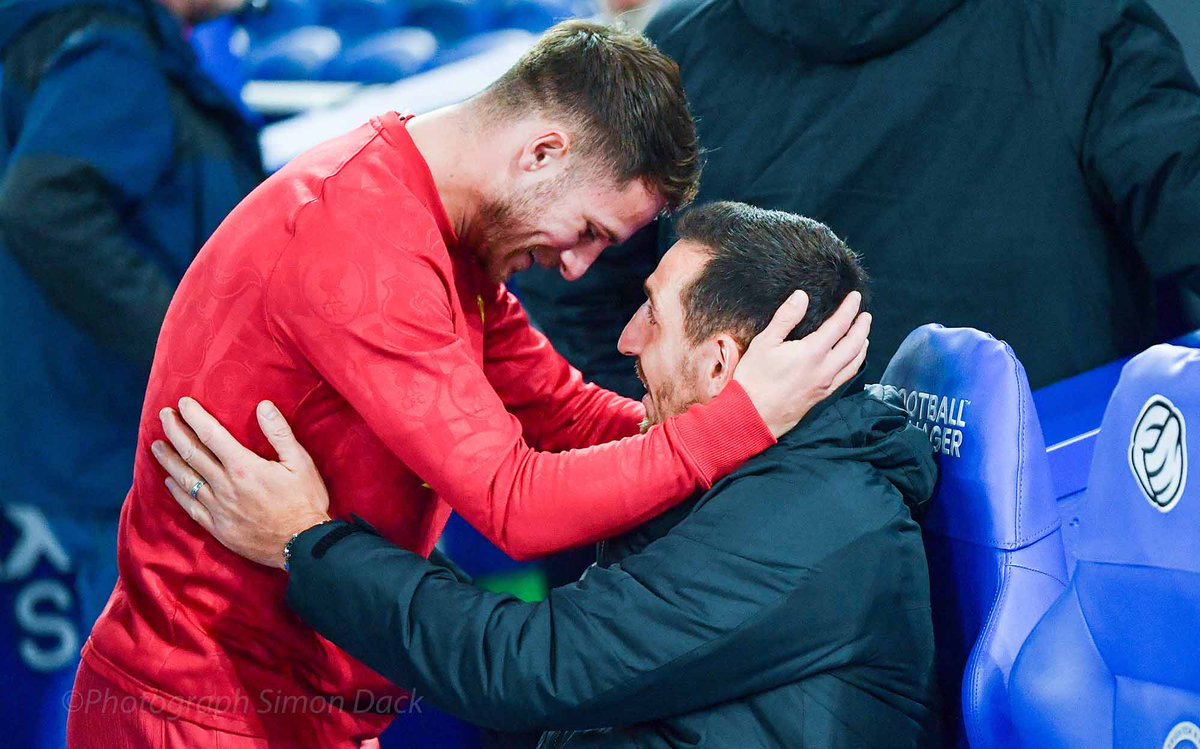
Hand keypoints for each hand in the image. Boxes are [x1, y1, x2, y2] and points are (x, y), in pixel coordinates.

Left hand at [151, 397, 331, 568]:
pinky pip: (190, 507)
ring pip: (185, 479)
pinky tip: (170, 482)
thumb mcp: (301, 463)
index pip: (211, 435)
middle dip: (175, 431)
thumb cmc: (305, 501)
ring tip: (157, 445)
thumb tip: (263, 406)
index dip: (195, 417)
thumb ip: (279, 433)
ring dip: (169, 460)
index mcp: (244, 467)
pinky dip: (177, 493)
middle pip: (192, 454)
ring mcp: (218, 508)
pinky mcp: (217, 527)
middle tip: (164, 416)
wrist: (303, 545)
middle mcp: (225, 486)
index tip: (182, 403)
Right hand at [734, 290, 870, 437]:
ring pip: (854, 363)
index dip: (849, 309)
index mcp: (812, 353)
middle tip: (865, 314)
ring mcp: (826, 385)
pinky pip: (847, 377)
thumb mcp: (764, 343)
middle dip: (862, 327)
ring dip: (862, 346)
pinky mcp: (822, 397)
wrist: (753, 415)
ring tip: (864, 335)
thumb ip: (785, 318)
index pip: (839, 325)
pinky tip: (851, 361)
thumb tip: (801, 296)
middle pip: (854, 344)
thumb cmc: (754, 379)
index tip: (855, 297)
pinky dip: (855, 364)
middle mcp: (825, 369)